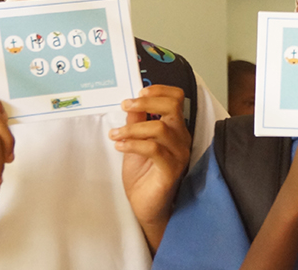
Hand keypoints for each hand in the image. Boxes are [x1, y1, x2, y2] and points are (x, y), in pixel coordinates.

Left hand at [110, 85, 191, 251]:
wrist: (146, 206)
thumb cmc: (143, 176)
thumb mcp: (135, 143)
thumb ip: (136, 122)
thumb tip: (132, 103)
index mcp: (175, 129)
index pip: (176, 99)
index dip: (159, 90)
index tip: (138, 92)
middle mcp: (181, 138)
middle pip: (173, 106)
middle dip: (146, 102)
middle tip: (126, 106)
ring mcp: (179, 154)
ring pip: (159, 128)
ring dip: (132, 128)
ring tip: (115, 135)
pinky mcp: (171, 169)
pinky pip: (154, 149)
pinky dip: (133, 144)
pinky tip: (120, 146)